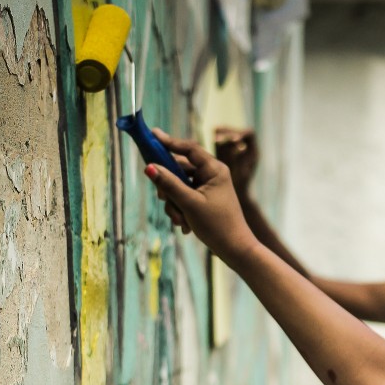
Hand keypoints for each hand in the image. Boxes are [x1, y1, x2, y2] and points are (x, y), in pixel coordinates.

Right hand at [144, 130, 257, 261]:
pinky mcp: (205, 200)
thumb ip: (168, 184)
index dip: (169, 142)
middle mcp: (212, 175)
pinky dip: (181, 210)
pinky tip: (185, 226)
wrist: (235, 249)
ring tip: (181, 221)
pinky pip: (184, 198)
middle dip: (169, 189)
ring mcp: (208, 187)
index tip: (152, 135)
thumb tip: (149, 167)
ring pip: (179, 187)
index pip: (188, 149)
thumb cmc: (217, 225)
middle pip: (179, 170)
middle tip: (163, 199)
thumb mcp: (189, 204)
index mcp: (214, 169)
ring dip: (174, 204)